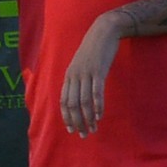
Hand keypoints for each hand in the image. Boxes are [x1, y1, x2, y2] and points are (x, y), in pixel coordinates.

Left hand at [60, 10, 129, 136]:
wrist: (103, 31)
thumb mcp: (81, 65)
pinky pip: (96, 92)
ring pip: (84, 101)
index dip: (66, 117)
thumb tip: (79, 97)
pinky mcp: (98, 70)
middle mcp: (74, 75)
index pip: (63, 101)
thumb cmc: (93, 50)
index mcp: (69, 75)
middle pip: (72, 104)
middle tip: (84, 134)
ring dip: (88, 118)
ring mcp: (86, 73)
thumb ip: (78, 79)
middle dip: (77, 122)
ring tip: (93, 129)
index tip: (71, 129)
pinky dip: (97, 106)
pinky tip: (100, 115)